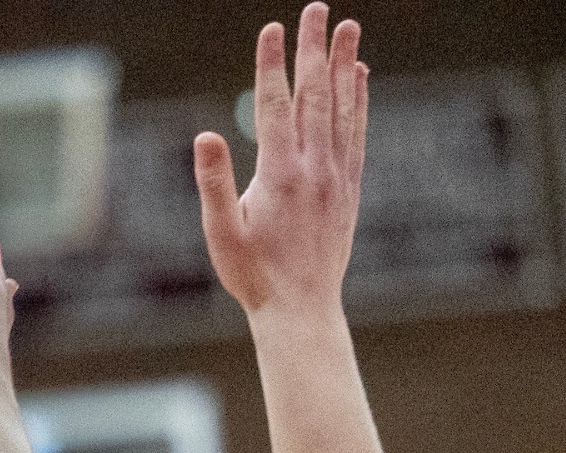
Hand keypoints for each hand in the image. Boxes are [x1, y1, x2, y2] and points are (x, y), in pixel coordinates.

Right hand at [194, 3, 366, 317]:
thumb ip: (213, 182)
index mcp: (278, 175)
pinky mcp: (348, 188)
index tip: (274, 27)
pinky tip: (360, 76)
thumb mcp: (221, 233)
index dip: (273, 64)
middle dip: (315, 50)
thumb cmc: (253, 275)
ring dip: (345, 64)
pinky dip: (359, 100)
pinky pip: (356, 133)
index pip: (275, 106)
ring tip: (349, 28)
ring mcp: (335, 176)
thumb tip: (204, 136)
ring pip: (342, 108)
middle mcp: (313, 168)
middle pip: (315, 96)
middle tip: (318, 9)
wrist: (301, 308)